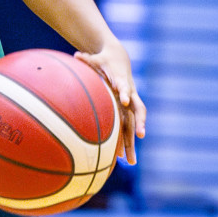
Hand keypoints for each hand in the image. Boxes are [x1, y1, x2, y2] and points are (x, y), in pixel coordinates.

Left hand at [75, 44, 144, 164]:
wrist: (118, 59)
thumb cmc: (104, 60)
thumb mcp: (96, 59)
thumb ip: (87, 59)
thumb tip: (76, 54)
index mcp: (123, 82)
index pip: (125, 87)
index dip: (125, 93)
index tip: (124, 100)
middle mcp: (130, 96)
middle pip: (138, 111)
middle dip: (140, 124)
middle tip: (141, 136)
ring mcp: (130, 105)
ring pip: (135, 125)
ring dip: (133, 142)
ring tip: (132, 161)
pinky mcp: (128, 112)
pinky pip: (128, 129)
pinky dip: (126, 143)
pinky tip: (124, 159)